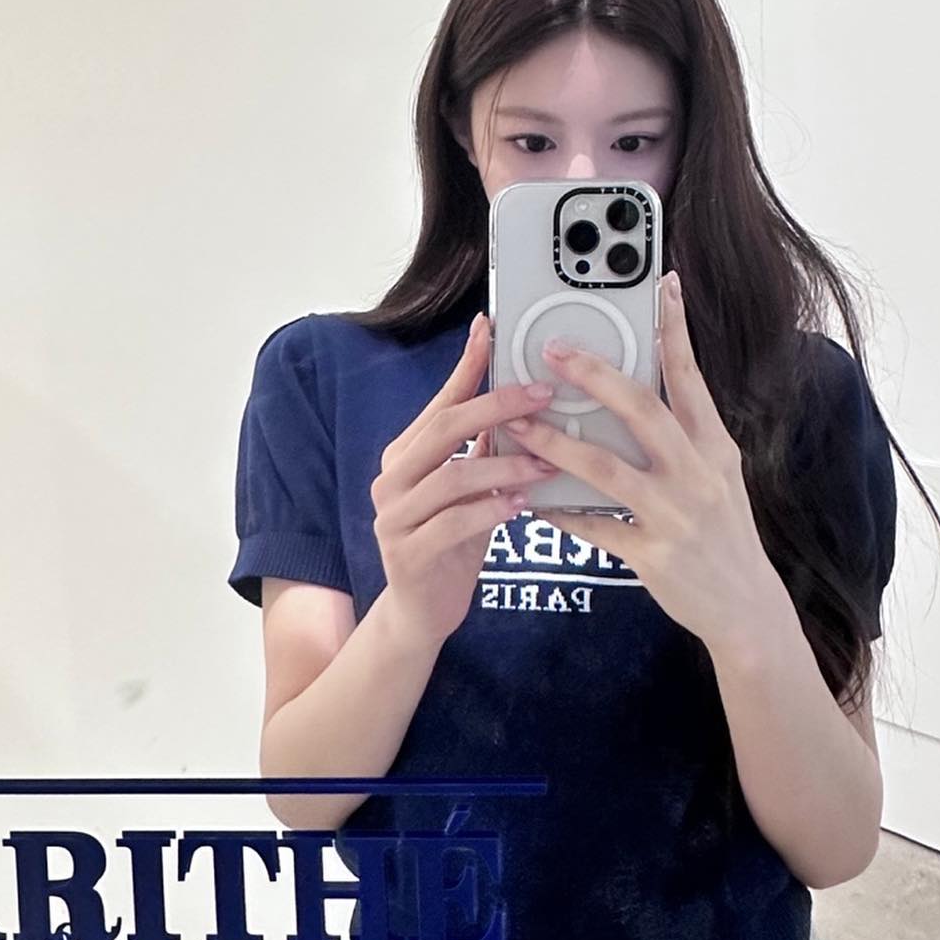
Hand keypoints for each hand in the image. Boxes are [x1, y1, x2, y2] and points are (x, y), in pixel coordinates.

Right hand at [371, 314, 561, 649]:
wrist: (422, 611)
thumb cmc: (453, 541)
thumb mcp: (470, 488)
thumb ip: (483, 448)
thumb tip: (523, 400)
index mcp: (406, 453)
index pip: (440, 401)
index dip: (466, 364)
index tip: (491, 328)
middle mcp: (392, 478)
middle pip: (444, 428)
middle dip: (496, 406)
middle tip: (543, 396)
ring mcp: (394, 516)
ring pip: (452, 476)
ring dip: (505, 465)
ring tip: (546, 462)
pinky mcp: (407, 555)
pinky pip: (452, 524)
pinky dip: (490, 511)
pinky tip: (521, 507)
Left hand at [502, 271, 777, 649]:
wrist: (749, 610)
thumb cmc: (726, 534)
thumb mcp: (720, 476)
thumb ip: (686, 435)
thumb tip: (644, 388)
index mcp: (716, 448)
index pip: (691, 377)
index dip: (675, 329)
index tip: (661, 284)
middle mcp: (698, 475)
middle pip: (643, 411)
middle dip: (595, 376)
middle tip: (554, 350)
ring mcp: (675, 517)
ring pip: (606, 469)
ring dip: (556, 442)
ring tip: (518, 423)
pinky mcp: (652, 557)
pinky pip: (595, 527)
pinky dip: (560, 510)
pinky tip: (530, 496)